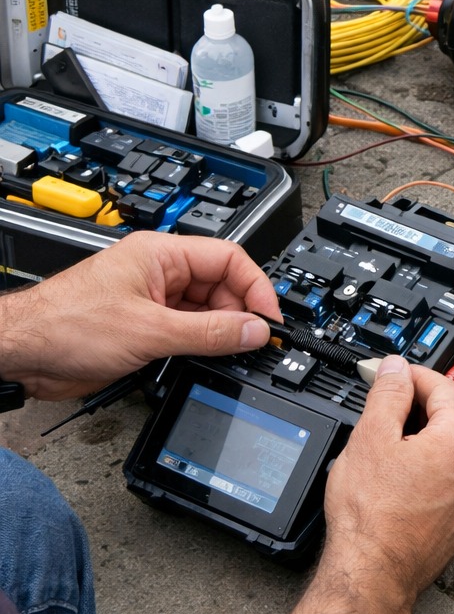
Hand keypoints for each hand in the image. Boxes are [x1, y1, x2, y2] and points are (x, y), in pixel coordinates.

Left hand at [0, 232, 281, 400]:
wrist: (22, 353)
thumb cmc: (65, 325)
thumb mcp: (150, 331)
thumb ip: (210, 332)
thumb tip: (253, 330)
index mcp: (162, 254)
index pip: (229, 259)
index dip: (256, 287)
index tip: (269, 317)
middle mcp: (160, 273)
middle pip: (222, 286)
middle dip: (239, 314)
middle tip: (252, 342)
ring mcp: (153, 301)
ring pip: (207, 312)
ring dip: (220, 333)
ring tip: (229, 354)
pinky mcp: (145, 327)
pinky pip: (189, 331)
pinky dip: (202, 346)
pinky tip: (205, 359)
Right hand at [320, 355, 453, 607]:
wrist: (373, 574)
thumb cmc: (371, 518)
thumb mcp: (370, 438)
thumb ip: (388, 394)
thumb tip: (396, 370)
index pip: (446, 388)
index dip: (415, 375)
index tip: (394, 374)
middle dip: (442, 397)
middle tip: (407, 399)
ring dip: (450, 427)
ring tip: (410, 433)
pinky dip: (452, 458)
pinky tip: (419, 465)